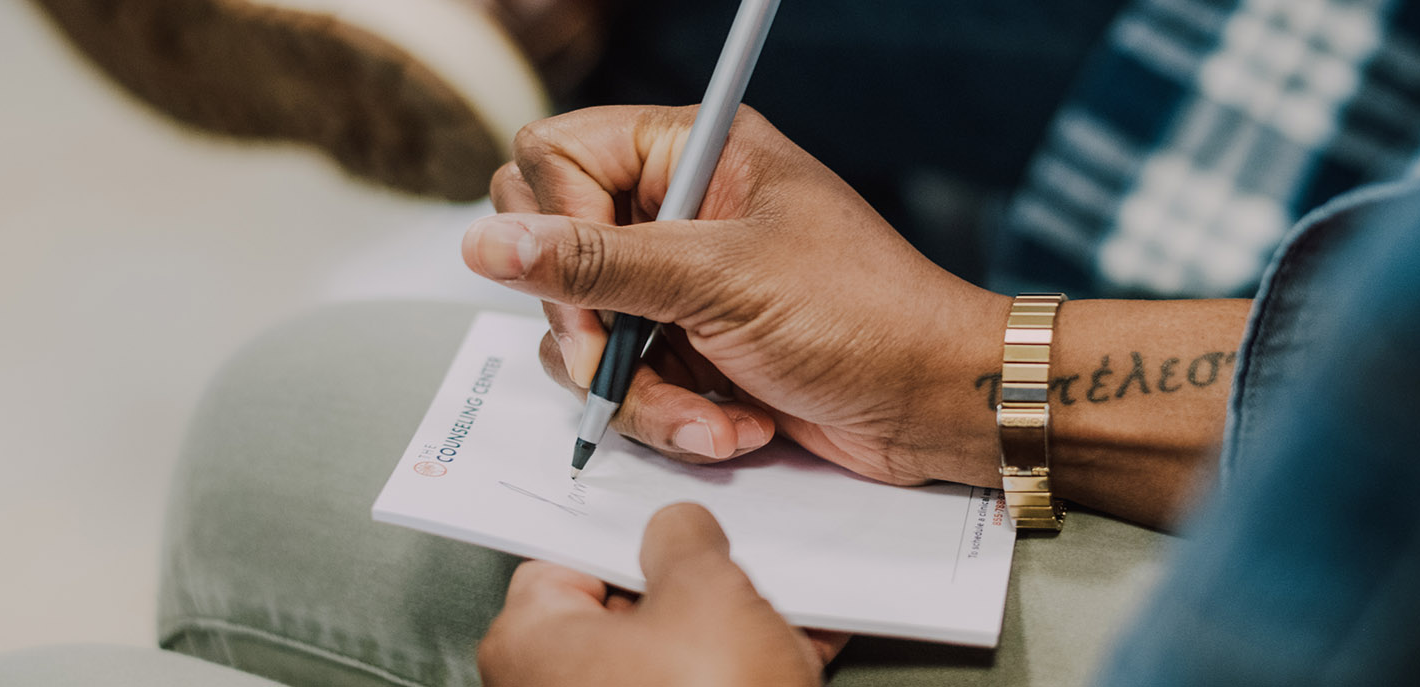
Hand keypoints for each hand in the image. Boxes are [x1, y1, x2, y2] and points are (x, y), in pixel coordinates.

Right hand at [464, 105, 1011, 485]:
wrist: (933, 407)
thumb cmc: (861, 316)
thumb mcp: (719, 281)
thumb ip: (595, 262)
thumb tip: (486, 241)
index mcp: (691, 152)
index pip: (556, 158)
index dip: (555, 227)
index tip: (591, 293)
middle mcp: (674, 210)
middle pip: (552, 250)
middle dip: (588, 325)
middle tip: (621, 355)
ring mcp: (676, 285)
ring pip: (580, 333)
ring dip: (640, 390)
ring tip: (711, 413)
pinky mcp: (684, 351)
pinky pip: (622, 383)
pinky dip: (669, 418)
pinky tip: (731, 430)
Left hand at [478, 503, 848, 686]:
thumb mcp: (705, 589)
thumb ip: (683, 539)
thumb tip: (679, 529)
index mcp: (529, 642)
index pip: (568, 561)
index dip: (630, 539)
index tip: (674, 532)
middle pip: (623, 611)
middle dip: (690, 593)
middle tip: (732, 577)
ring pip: (668, 658)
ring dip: (725, 636)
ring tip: (775, 618)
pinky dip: (738, 675)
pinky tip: (791, 655)